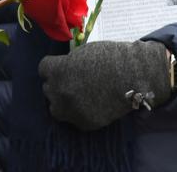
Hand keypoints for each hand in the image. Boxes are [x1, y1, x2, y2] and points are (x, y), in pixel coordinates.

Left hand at [38, 40, 171, 130]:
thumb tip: (61, 71)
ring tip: (76, 97)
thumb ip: (66, 64)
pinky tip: (90, 105)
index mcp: (57, 70)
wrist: (133, 76)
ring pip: (56, 108)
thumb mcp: (81, 54)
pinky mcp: (85, 123)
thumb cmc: (109, 58)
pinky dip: (79, 113)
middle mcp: (59, 91)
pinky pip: (74, 119)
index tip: (61, 67)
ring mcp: (71, 109)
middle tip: (72, 82)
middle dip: (58, 84)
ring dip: (62, 102)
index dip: (53, 67)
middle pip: (48, 89)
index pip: (43, 69)